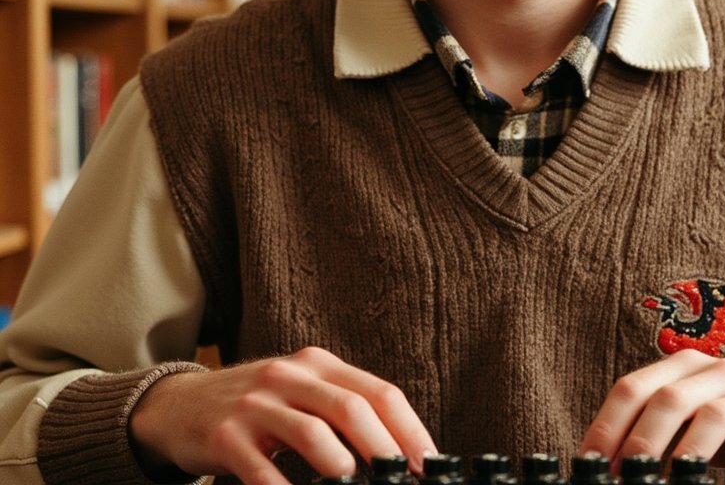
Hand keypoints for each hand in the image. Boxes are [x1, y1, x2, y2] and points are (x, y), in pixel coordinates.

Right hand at [128, 347, 436, 484]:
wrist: (181, 404)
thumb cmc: (258, 405)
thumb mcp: (302, 393)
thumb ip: (343, 410)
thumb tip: (397, 451)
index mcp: (319, 365)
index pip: (378, 392)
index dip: (409, 429)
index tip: (430, 463)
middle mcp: (292, 376)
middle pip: (351, 408)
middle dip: (386, 449)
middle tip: (403, 479)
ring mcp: (258, 403)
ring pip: (312, 433)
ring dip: (342, 468)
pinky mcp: (226, 435)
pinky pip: (262, 470)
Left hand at [579, 351, 724, 484]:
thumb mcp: (696, 410)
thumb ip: (659, 426)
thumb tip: (608, 465)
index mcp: (686, 366)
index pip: (634, 387)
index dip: (607, 425)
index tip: (588, 463)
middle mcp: (718, 373)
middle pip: (669, 400)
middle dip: (640, 442)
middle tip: (621, 479)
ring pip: (711, 419)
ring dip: (682, 458)